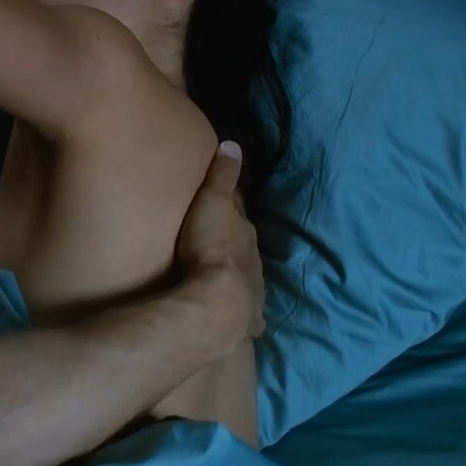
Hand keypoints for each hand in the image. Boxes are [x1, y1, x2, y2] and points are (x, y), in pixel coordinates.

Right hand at [175, 142, 265, 339]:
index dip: (233, 211)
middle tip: (223, 242)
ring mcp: (252, 292)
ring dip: (240, 278)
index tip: (227, 206)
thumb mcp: (214, 203)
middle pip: (246, 249)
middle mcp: (253, 262)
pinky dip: (246, 315)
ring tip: (227, 279)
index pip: (239, 217)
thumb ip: (222, 176)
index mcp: (245, 234)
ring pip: (249, 281)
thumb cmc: (211, 248)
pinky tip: (245, 321)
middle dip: (237, 246)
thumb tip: (234, 144)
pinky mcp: (246, 319)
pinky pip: (248, 315)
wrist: (219, 302)